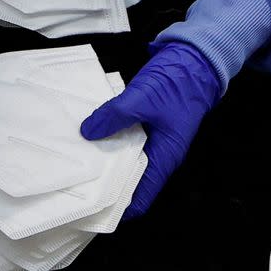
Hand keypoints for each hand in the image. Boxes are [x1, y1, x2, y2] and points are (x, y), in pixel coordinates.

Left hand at [81, 42, 220, 218]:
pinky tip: (90, 140)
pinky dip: (109, 144)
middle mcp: (159, 156)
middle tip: (77, 188)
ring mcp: (152, 142)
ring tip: (78, 165)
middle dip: (106, 186)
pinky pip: (124, 144)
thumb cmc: (177, 84)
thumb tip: (88, 132)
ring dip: (105, 164)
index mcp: (164, 158)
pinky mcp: (145, 129)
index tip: (93, 210)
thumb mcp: (141, 99)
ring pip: (125, 162)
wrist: (193, 60)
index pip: (141, 197)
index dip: (119, 208)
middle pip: (129, 182)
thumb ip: (113, 116)